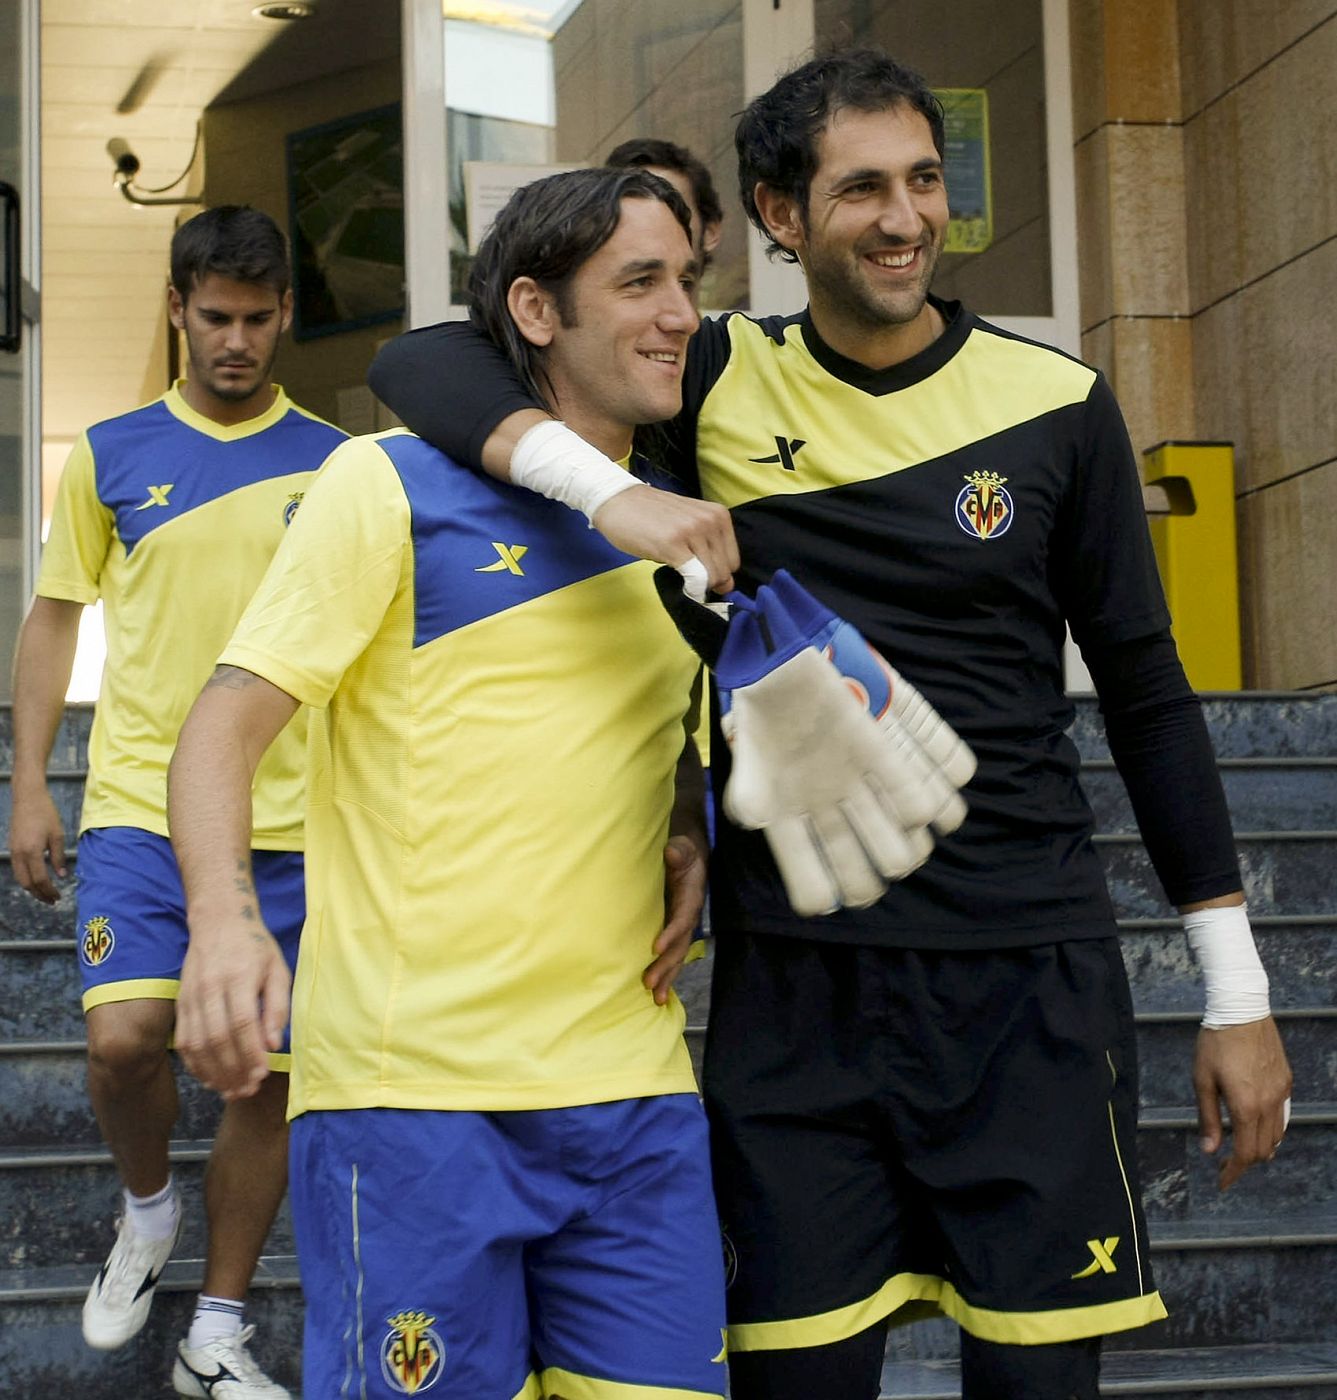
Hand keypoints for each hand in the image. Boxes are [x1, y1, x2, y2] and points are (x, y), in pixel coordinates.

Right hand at [9, 785, 67, 903]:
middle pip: (26, 883)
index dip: (49, 891)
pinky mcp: (12, 848)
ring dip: (32, 888)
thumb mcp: (57, 835)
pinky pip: (17, 869)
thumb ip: (58, 857)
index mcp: (32, 852)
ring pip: (20, 878)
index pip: (40, 879)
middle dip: (39, 894)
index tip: (58, 897)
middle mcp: (19, 854)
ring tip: (45, 893)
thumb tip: (61, 875)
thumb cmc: (46, 814)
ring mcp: (13, 851)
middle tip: (52, 900)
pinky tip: (37, 879)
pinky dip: (26, 878)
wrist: (28, 798)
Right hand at [175, 916, 290, 1101]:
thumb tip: (272, 1044)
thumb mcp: (278, 969)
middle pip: (218, 1038)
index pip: (242, 1023)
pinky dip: (194, 1063)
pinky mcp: (181, 1001)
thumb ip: (277, 1006)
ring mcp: (191, 995)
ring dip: (213, 1072)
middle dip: (232, 1070)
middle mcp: (211, 987)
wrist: (218, 921)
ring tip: (230, 1090)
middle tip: (247, 1090)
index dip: (250, 1053)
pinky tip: (209, 1078)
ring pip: (197, 1043)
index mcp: (239, 977)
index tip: (261, 1075)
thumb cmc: (255, 947)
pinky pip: (183, 1039)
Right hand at [592, 486, 738, 593]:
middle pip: (724, 572)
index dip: (716, 574)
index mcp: (718, 515)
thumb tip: (726, 585)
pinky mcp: (673, 544)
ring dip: (696, 585)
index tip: (698, 574)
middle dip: (707, 582)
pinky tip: (677, 581)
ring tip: (676, 572)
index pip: (733, 562)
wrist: (617, 500)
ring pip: (712, 577)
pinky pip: (695, 578)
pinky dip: (689, 588)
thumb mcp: (688, 524)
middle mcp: (710, 521)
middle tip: (685, 575)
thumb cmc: (651, 515)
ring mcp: (692, 531)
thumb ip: (708, 549)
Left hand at [644, 835, 706, 1005]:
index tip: (656, 947)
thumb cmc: (683, 852)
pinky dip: (667, 974)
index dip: (671, 933)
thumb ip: (679, 851)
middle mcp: (689, 916)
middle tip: (649, 983)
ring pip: (678, 956)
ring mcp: (683, 926)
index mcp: (691, 898)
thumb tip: (672, 853)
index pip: (682, 918)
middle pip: (680, 946)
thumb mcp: (683, 847)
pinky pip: (673, 955)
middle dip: (666, 965)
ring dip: (668, 977)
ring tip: (656, 999)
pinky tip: (658, 993)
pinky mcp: (675, 931)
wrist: (690, 857)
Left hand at [1193, 1016, 1292, 1190]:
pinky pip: (1283, 1117)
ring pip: (1277, 1136)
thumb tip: (1210, 1150)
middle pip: (1263, 1149)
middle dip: (1244, 1163)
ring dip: (1259, 1147)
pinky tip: (1255, 1125)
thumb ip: (1207, 1117)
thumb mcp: (1202, 1079)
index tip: (1222, 1182)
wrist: (1242, 1010)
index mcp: (1245, 1106)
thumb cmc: (1215, 1043)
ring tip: (1240, 1147)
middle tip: (1226, 1165)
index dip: (1233, 1172)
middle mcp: (1269, 1104)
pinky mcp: (1286, 1082)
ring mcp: (1281, 1093)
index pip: (1245, 1153)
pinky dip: (1270, 1130)